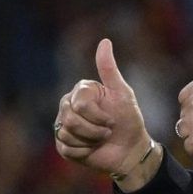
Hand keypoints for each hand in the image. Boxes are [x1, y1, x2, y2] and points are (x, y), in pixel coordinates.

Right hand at [54, 39, 150, 175]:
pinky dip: (83, 152)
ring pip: (67, 134)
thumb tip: (105, 41)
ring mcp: (63, 125)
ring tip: (100, 139)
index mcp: (81, 91)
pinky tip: (92, 149)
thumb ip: (110, 70)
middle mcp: (68, 106)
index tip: (112, 119)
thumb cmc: (128, 120)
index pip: (80, 104)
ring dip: (90, 141)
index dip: (98, 116)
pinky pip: (66, 148)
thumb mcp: (123, 94)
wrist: (130, 150)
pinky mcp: (62, 144)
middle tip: (107, 131)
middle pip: (71, 119)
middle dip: (95, 130)